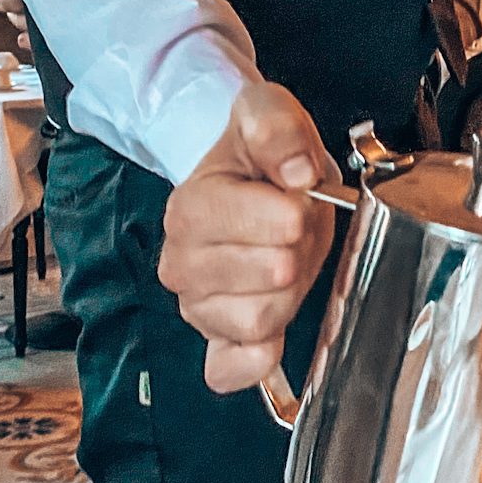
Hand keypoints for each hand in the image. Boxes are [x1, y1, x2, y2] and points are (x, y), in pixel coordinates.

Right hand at [159, 82, 338, 392]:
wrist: (255, 183)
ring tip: (286, 261)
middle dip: (297, 252)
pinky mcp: (217, 340)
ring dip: (291, 294)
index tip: (298, 198)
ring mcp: (198, 306)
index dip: (286, 214)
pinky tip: (273, 335)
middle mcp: (182, 262)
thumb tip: (296, 171)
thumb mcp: (267, 113)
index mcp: (190, 207)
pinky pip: (230, 370)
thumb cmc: (259, 156)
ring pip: (259, 322)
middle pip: (264, 278)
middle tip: (296, 230)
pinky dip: (257, 359)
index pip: (242, 224)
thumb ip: (276, 126)